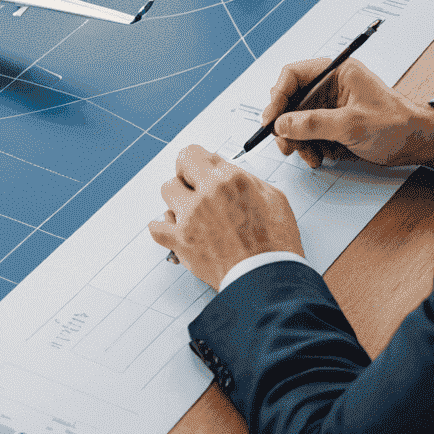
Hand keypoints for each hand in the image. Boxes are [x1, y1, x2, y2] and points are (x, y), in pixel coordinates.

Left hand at [148, 144, 302, 289]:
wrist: (270, 280)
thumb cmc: (277, 245)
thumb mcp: (274, 198)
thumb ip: (245, 178)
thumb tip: (225, 170)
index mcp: (230, 180)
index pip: (194, 153)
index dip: (198, 162)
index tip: (200, 170)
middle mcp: (206, 195)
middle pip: (178, 169)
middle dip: (188, 177)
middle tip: (196, 189)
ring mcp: (190, 218)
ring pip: (167, 192)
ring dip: (178, 200)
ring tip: (193, 212)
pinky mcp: (180, 242)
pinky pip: (156, 227)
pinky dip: (164, 228)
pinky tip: (177, 230)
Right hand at [264, 57, 433, 170]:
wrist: (422, 144)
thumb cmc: (396, 126)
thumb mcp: (352, 125)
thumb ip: (313, 123)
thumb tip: (280, 125)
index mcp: (336, 72)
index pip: (293, 75)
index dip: (277, 97)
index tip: (271, 120)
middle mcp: (330, 85)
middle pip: (292, 100)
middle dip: (287, 125)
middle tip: (286, 146)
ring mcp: (332, 104)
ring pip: (298, 119)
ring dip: (300, 140)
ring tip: (310, 157)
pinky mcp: (335, 121)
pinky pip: (311, 131)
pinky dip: (311, 146)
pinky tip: (322, 156)